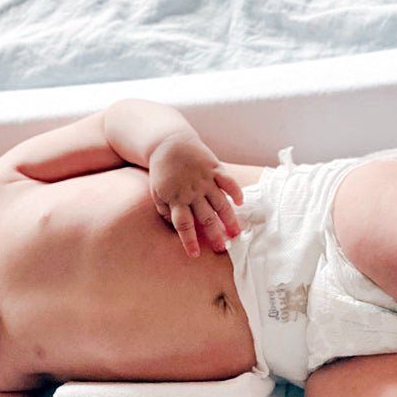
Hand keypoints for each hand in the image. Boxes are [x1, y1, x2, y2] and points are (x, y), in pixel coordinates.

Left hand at [148, 132, 244, 256]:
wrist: (169, 142)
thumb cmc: (163, 171)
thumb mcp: (157, 192)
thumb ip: (165, 210)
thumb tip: (175, 226)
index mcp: (176, 199)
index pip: (183, 224)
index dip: (189, 240)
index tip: (194, 254)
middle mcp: (192, 191)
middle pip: (205, 218)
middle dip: (214, 235)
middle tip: (221, 249)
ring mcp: (205, 179)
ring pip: (220, 203)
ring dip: (229, 219)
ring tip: (237, 233)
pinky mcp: (214, 168)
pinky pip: (228, 181)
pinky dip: (235, 192)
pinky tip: (240, 203)